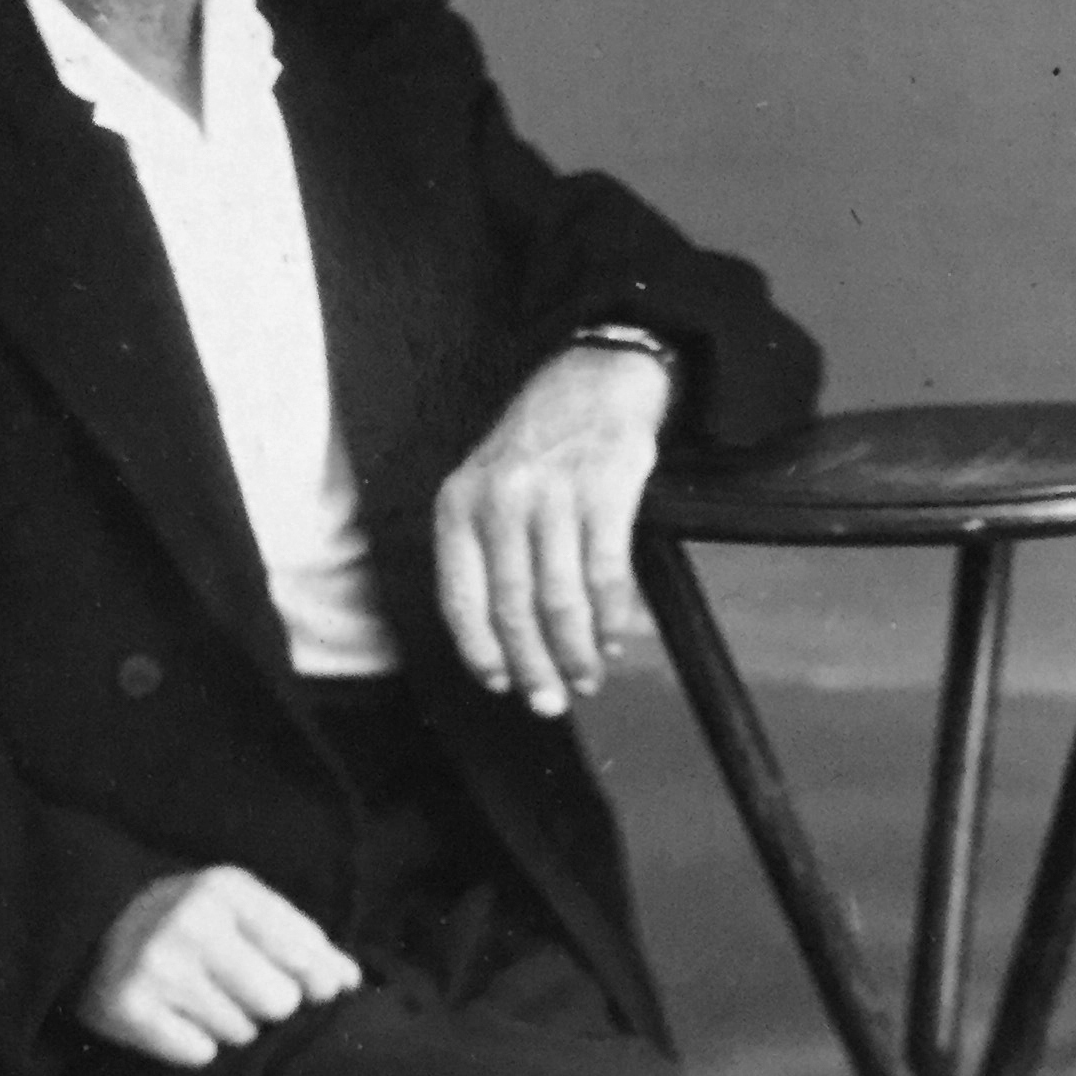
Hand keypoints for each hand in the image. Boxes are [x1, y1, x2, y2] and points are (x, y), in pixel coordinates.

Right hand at [77, 867, 361, 1067]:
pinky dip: (194, 1046)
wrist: (91, 930)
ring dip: (230, 1027)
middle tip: (239, 992)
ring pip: (240, 1032)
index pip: (304, 952)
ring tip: (200, 1002)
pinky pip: (199, 1054)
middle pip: (279, 1001)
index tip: (314, 990)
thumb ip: (300, 941)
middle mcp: (191, 921)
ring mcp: (157, 965)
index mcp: (226, 889)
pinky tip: (175, 1021)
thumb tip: (351, 981)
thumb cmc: (188, 923)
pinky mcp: (129, 1009)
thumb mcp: (241, 910)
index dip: (318, 981)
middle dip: (267, 1006)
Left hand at [433, 344, 672, 716]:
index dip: (481, 650)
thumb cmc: (539, 443)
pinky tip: (615, 639)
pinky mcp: (605, 490)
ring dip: (576, 651)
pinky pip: (606, 573)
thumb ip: (485, 550)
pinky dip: (612, 617)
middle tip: (550, 702)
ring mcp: (553, 494)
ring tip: (586, 678)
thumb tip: (502, 640)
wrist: (595, 374)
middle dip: (533, 666)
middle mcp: (500, 500)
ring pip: (560, 598)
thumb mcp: (487, 485)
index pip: (461, 597)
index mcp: (459, 504)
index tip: (501, 684)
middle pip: (513, 607)